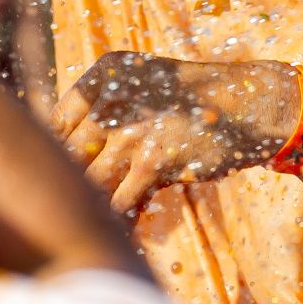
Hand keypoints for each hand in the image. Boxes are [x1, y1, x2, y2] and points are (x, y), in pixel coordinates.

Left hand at [57, 53, 295, 213]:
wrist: (246, 103)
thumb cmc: (189, 99)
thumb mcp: (141, 81)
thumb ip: (102, 106)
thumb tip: (62, 152)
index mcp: (103, 74)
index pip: (56, 122)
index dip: (56, 154)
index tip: (62, 175)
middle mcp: (110, 98)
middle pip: (69, 156)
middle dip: (72, 184)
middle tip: (72, 208)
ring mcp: (130, 131)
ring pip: (89, 183)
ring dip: (92, 205)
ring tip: (90, 225)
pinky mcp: (152, 163)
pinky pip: (118, 203)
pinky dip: (116, 219)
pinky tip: (119, 230)